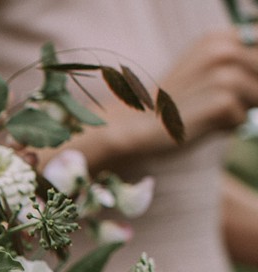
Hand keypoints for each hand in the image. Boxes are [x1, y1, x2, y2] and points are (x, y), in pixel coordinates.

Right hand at [72, 28, 257, 170]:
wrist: (130, 126)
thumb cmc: (169, 106)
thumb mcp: (203, 77)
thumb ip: (236, 71)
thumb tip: (253, 85)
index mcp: (218, 39)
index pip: (256, 56)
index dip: (249, 75)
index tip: (237, 90)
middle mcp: (223, 50)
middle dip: (250, 93)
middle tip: (218, 108)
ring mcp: (222, 75)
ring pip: (257, 96)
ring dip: (238, 111)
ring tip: (205, 116)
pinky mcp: (222, 102)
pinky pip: (242, 118)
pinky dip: (225, 127)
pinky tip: (198, 126)